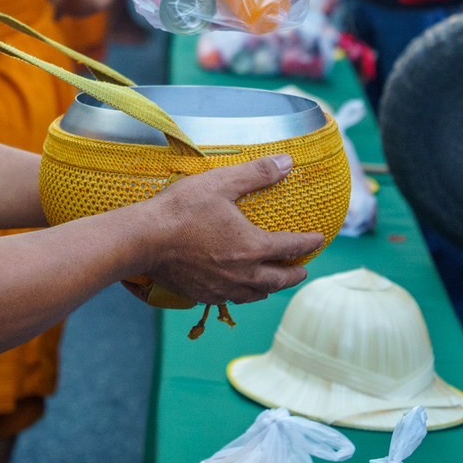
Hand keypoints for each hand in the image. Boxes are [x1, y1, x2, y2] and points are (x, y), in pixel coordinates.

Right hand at [141, 155, 325, 305]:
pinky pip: (234, 299)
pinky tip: (242, 289)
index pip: (291, 247)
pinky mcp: (204, 295)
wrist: (143, 241)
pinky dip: (247, 294)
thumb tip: (288, 162)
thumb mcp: (222, 183)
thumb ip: (257, 174)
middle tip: (303, 269)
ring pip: (258, 294)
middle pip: (280, 280)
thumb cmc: (182, 210)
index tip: (319, 239)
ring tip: (275, 281)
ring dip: (272, 287)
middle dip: (295, 274)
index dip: (309, 243)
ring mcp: (223, 288)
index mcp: (252, 247)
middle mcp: (243, 274)